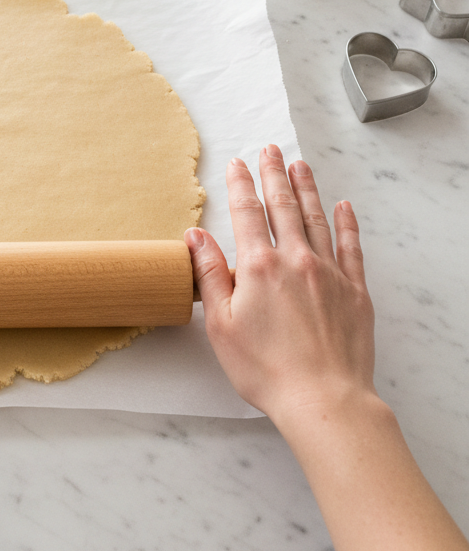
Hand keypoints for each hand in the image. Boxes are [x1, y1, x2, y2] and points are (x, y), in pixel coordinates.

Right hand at [186, 145, 376, 426]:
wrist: (324, 400)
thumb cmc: (266, 369)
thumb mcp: (221, 324)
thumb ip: (209, 275)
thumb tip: (196, 236)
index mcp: (258, 267)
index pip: (246, 213)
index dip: (240, 185)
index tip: (238, 164)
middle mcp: (295, 260)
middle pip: (282, 206)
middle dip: (274, 174)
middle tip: (270, 150)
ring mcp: (329, 272)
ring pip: (316, 218)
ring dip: (306, 188)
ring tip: (299, 165)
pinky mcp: (355, 291)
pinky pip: (351, 247)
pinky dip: (347, 223)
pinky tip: (344, 206)